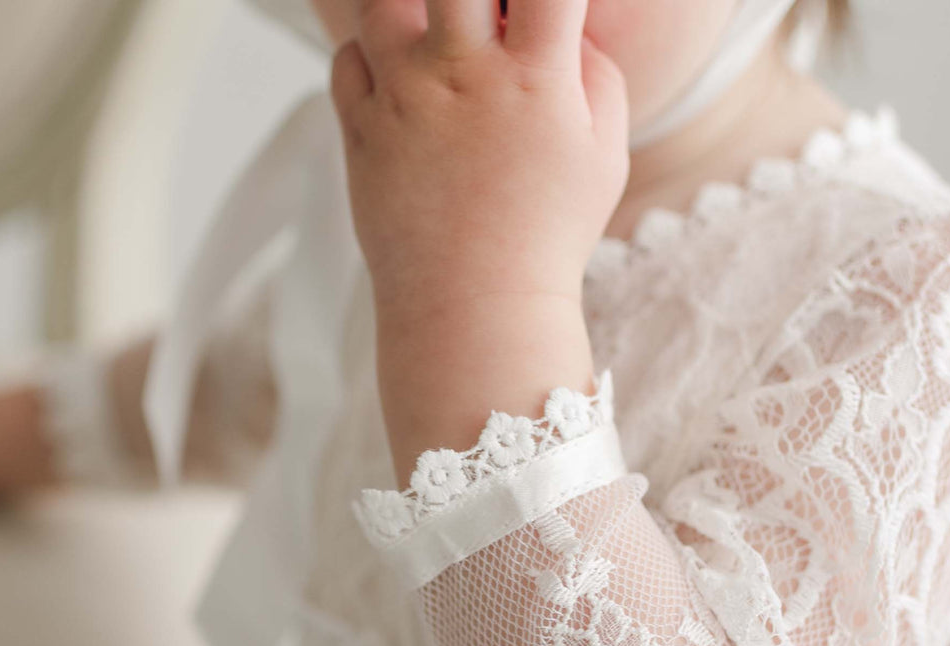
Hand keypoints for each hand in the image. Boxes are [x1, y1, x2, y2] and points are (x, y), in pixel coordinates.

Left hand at [312, 0, 629, 322]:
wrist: (475, 310)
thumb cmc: (546, 239)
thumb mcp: (603, 160)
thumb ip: (598, 79)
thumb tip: (571, 32)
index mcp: (536, 77)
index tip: (541, 11)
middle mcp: (462, 73)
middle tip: (479, 24)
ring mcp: (403, 99)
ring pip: (382, 1)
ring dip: (410, 11)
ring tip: (434, 49)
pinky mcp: (360, 132)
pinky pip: (346, 59)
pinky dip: (369, 58)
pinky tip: (400, 89)